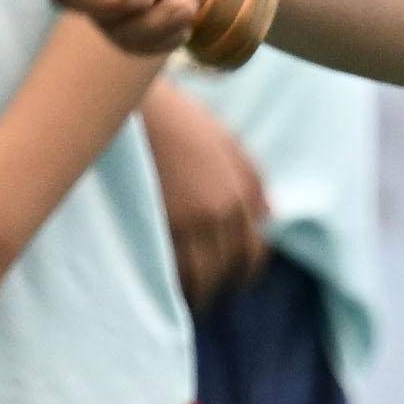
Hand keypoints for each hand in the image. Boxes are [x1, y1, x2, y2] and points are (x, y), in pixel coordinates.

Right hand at [143, 88, 275, 304]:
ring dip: (192, 294)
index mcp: (236, 195)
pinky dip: (165, 282)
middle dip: (217, 287)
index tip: (234, 281)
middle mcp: (214, 213)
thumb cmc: (179, 118)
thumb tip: (270, 215)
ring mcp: (180, 221)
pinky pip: (164, 268)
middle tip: (206, 297)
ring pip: (194, 277)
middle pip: (223, 270)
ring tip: (182, 300)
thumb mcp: (225, 141)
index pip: (250, 253)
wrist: (132, 104)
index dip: (244, 273)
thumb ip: (251, 179)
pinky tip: (159, 285)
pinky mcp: (148, 224)